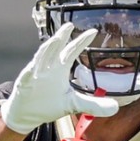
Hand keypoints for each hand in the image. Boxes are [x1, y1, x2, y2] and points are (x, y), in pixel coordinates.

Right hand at [0, 23, 118, 133]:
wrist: (27, 115)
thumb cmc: (48, 105)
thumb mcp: (74, 104)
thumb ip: (93, 104)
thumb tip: (115, 108)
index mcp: (59, 69)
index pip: (71, 51)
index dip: (81, 42)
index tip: (94, 32)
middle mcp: (48, 68)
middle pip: (55, 49)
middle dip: (61, 37)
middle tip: (69, 25)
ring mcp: (35, 74)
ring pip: (41, 58)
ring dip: (48, 48)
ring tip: (56, 39)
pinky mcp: (24, 84)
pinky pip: (28, 76)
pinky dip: (31, 72)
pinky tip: (33, 68)